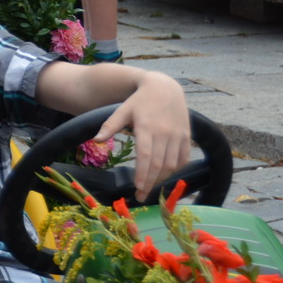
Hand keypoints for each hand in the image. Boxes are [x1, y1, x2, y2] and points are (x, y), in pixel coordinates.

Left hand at [95, 71, 191, 196]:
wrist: (165, 87)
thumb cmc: (139, 100)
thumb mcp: (122, 110)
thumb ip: (110, 126)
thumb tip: (96, 140)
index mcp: (146, 127)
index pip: (146, 156)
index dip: (143, 174)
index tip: (138, 187)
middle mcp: (164, 133)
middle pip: (159, 164)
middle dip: (150, 182)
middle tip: (141, 195)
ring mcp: (178, 135)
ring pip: (172, 164)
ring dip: (162, 178)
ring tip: (151, 187)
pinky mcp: (187, 136)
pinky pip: (184, 158)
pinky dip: (176, 169)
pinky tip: (166, 175)